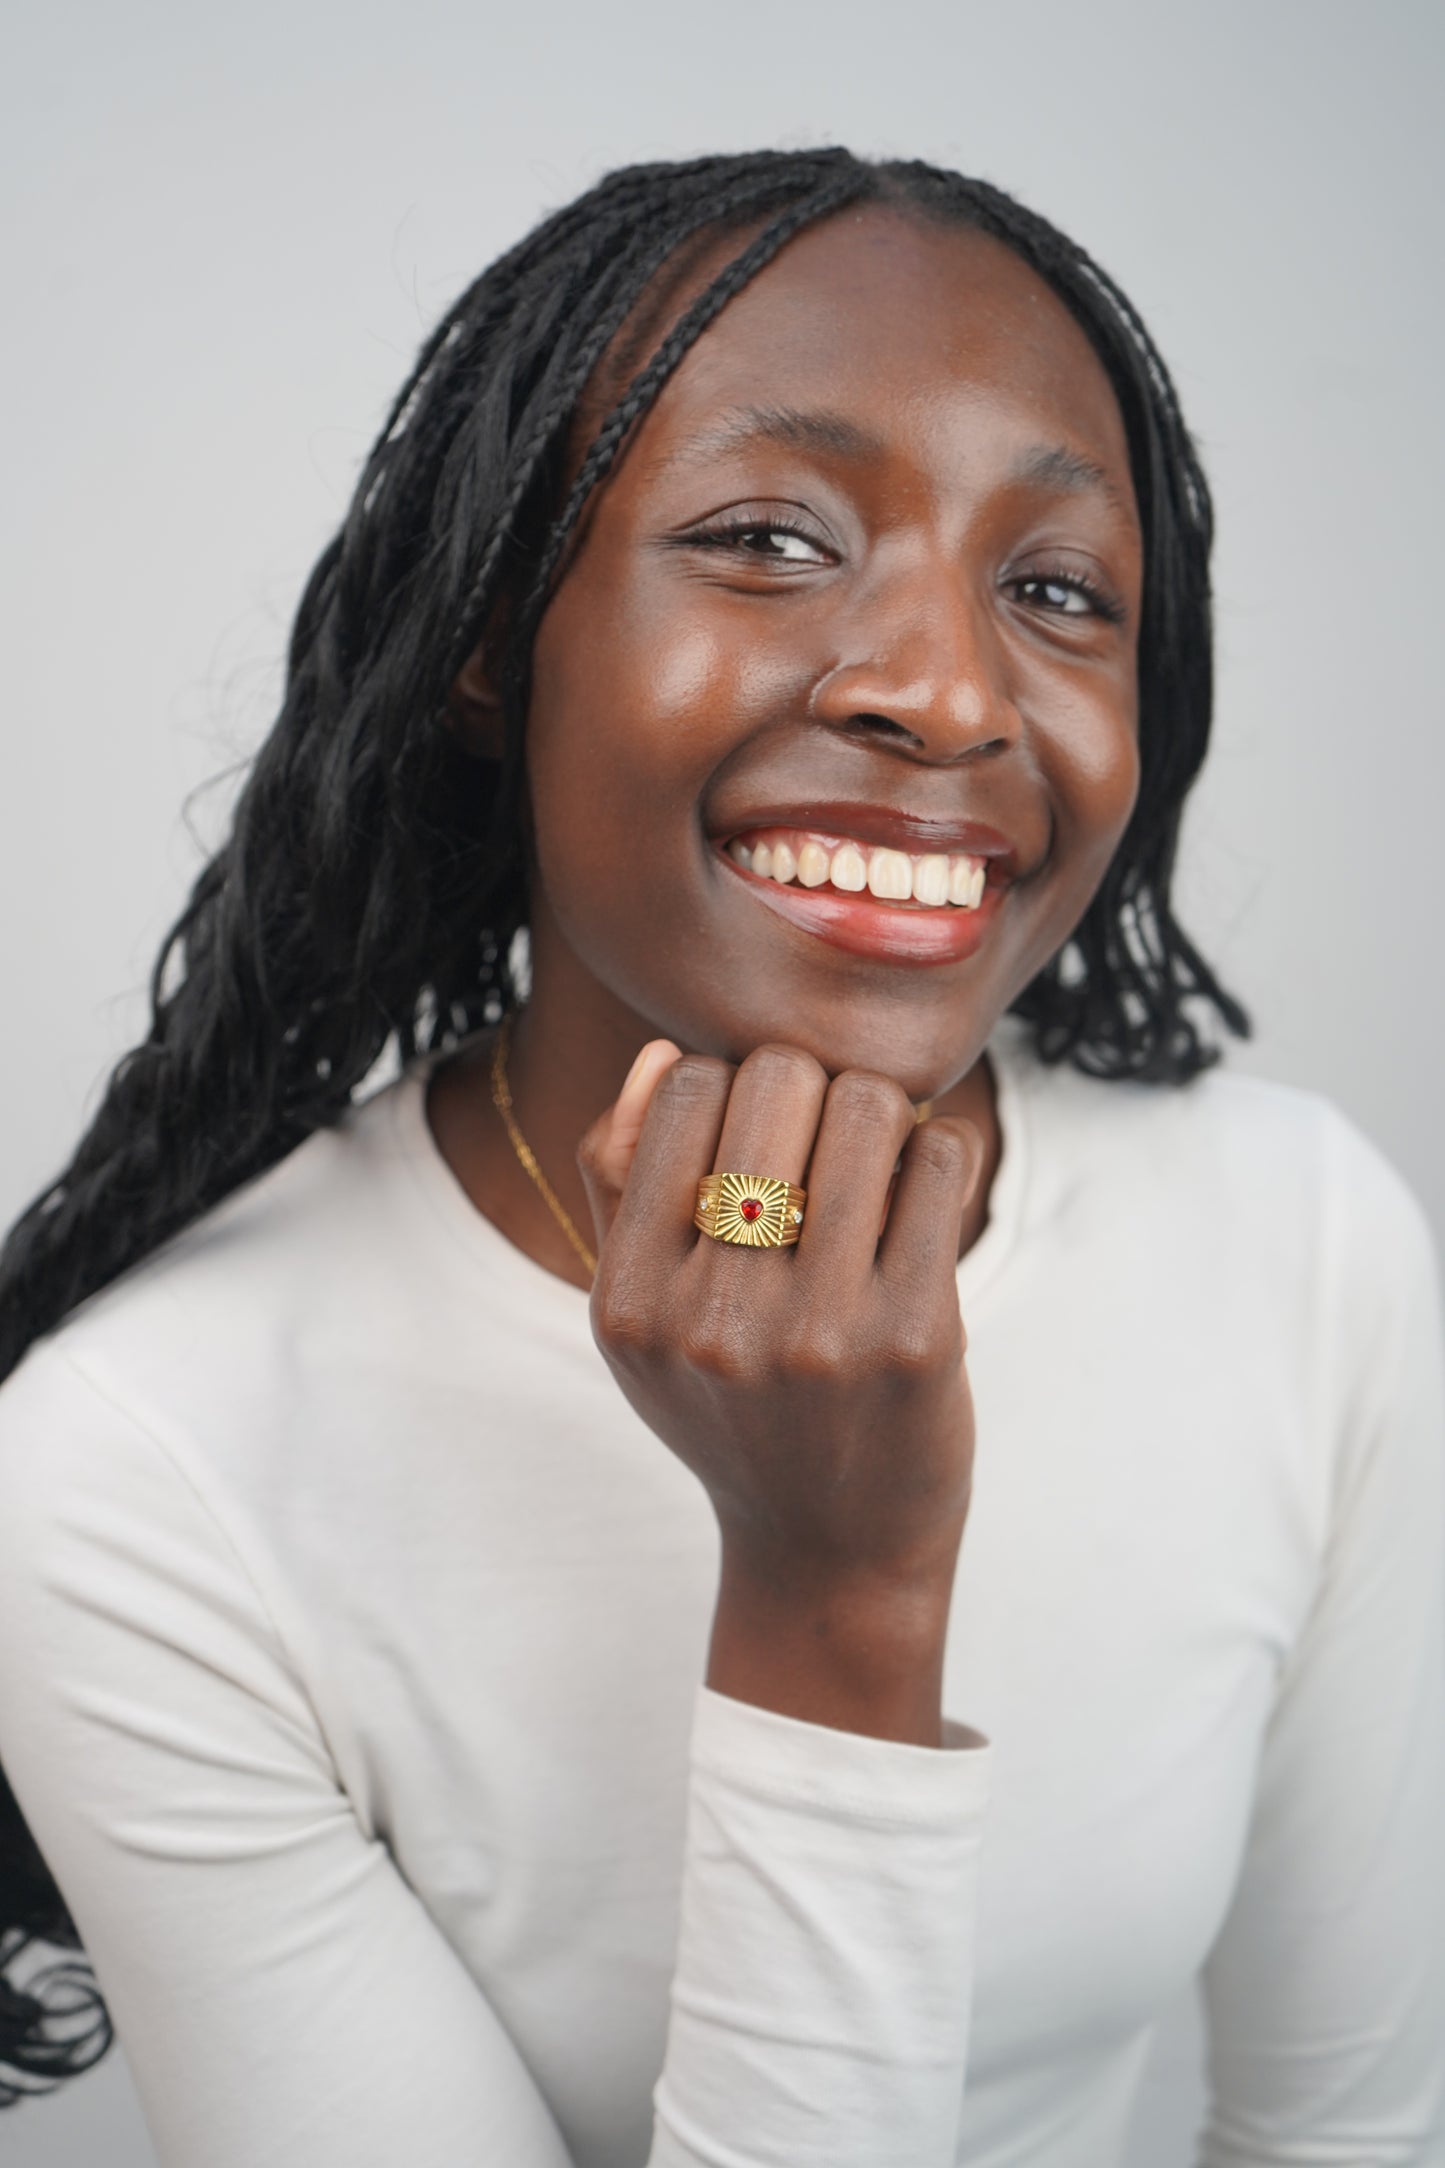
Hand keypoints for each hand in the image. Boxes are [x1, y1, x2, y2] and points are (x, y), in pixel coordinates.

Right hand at [577, 1043, 983, 1741]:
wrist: (829, 1548)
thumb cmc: (733, 1405)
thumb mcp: (640, 1317)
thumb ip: (619, 1181)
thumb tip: (662, 1052)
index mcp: (630, 1302)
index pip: (684, 1087)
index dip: (732, 1083)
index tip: (762, 1135)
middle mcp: (715, 1319)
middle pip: (776, 1079)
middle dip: (811, 1086)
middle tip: (827, 1139)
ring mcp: (820, 1332)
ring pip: (867, 1106)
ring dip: (881, 1116)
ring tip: (877, 1163)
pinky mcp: (918, 1338)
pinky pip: (942, 1160)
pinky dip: (940, 1156)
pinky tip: (923, 1196)